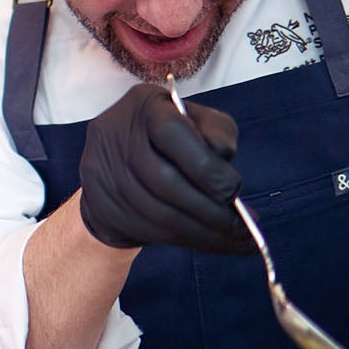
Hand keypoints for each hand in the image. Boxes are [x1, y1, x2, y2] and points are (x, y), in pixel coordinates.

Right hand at [77, 83, 252, 254]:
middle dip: (209, 209)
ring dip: (202, 232)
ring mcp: (105, 175)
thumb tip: (223, 158)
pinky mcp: (104, 207)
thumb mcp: (197, 119)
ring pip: (158, 214)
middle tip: (244, 227)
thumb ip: (216, 130)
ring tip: (236, 240)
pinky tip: (213, 242)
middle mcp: (115, 138)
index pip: (172, 134)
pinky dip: (188, 240)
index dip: (206, 167)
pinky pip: (151, 231)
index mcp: (143, 106)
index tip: (234, 190)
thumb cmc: (168, 136)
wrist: (116, 160)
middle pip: (164, 181)